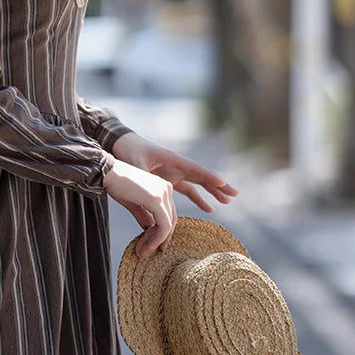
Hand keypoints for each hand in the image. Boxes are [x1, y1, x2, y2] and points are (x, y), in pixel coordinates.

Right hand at [103, 157, 177, 258]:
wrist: (106, 172)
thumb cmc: (116, 184)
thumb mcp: (133, 202)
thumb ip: (144, 215)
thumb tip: (150, 230)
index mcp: (163, 187)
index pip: (168, 214)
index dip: (161, 232)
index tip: (150, 246)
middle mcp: (167, 188)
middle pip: (171, 220)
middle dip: (159, 239)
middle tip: (146, 252)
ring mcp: (163, 194)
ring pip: (167, 225)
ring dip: (155, 242)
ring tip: (142, 253)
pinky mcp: (156, 200)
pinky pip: (162, 226)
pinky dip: (155, 239)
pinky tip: (144, 247)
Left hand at [111, 132, 237, 213]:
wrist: (120, 145)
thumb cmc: (129, 151)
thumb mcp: (136, 164)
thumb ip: (144, 179)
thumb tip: (150, 197)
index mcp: (172, 159)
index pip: (194, 169)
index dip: (207, 177)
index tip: (222, 184)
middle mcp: (177, 165)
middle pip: (201, 176)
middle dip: (217, 185)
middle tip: (234, 194)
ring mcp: (174, 173)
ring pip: (197, 183)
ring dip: (211, 193)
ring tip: (226, 202)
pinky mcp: (169, 179)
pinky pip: (188, 190)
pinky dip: (198, 198)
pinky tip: (208, 208)